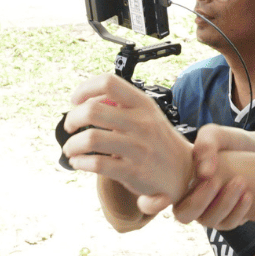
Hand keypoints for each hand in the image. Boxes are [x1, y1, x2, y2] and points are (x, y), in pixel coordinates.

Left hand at [61, 74, 193, 201]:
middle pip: (93, 110)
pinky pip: (97, 164)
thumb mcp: (147, 115)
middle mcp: (141, 123)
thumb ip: (121, 105)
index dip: (85, 88)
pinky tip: (79, 163)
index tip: (75, 100)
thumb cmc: (158, 142)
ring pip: (91, 139)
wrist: (185, 172)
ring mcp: (138, 148)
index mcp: (143, 104)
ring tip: (71, 149)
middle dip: (72, 119)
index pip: (109, 83)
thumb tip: (87, 99)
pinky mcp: (133, 171)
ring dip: (72, 145)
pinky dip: (80, 163)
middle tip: (69, 127)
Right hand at [135, 124, 254, 223]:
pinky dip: (239, 211)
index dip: (151, 204)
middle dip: (199, 201)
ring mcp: (206, 213)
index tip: (165, 197)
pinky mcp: (226, 219)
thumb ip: (206, 144)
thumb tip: (203, 173)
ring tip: (240, 181)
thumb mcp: (215, 134)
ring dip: (224, 204)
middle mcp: (186, 202)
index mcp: (174, 183)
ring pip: (208, 221)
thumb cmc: (228, 143)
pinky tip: (248, 194)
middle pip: (183, 215)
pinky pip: (228, 224)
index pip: (149, 202)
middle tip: (216, 180)